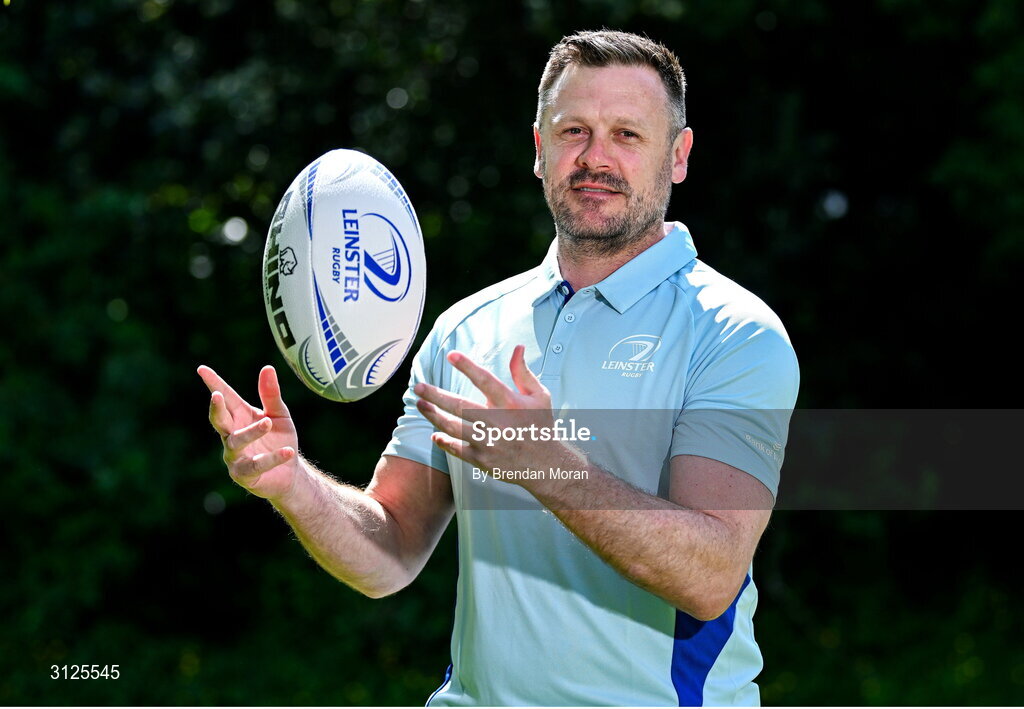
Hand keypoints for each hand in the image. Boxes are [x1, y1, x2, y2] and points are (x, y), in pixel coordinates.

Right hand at [197, 364, 299, 500]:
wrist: (289, 473)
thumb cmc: (279, 439)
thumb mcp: (278, 414)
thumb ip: (271, 394)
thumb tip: (267, 368)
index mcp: (239, 417)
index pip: (225, 398)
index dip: (213, 384)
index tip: (202, 369)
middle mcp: (232, 435)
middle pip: (219, 420)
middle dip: (216, 408)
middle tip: (216, 395)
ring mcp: (235, 456)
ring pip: (236, 442)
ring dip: (251, 432)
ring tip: (267, 423)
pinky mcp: (245, 475)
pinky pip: (256, 465)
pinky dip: (272, 458)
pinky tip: (288, 451)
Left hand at [413, 345, 561, 483]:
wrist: (546, 464)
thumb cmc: (541, 424)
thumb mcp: (539, 396)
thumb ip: (523, 372)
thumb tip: (518, 347)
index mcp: (511, 403)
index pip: (486, 380)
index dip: (468, 367)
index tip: (450, 355)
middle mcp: (498, 422)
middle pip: (460, 406)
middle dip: (436, 396)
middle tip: (418, 387)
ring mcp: (488, 442)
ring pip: (453, 428)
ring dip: (433, 416)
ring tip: (419, 405)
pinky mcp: (482, 460)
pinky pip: (457, 449)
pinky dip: (444, 441)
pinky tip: (435, 434)